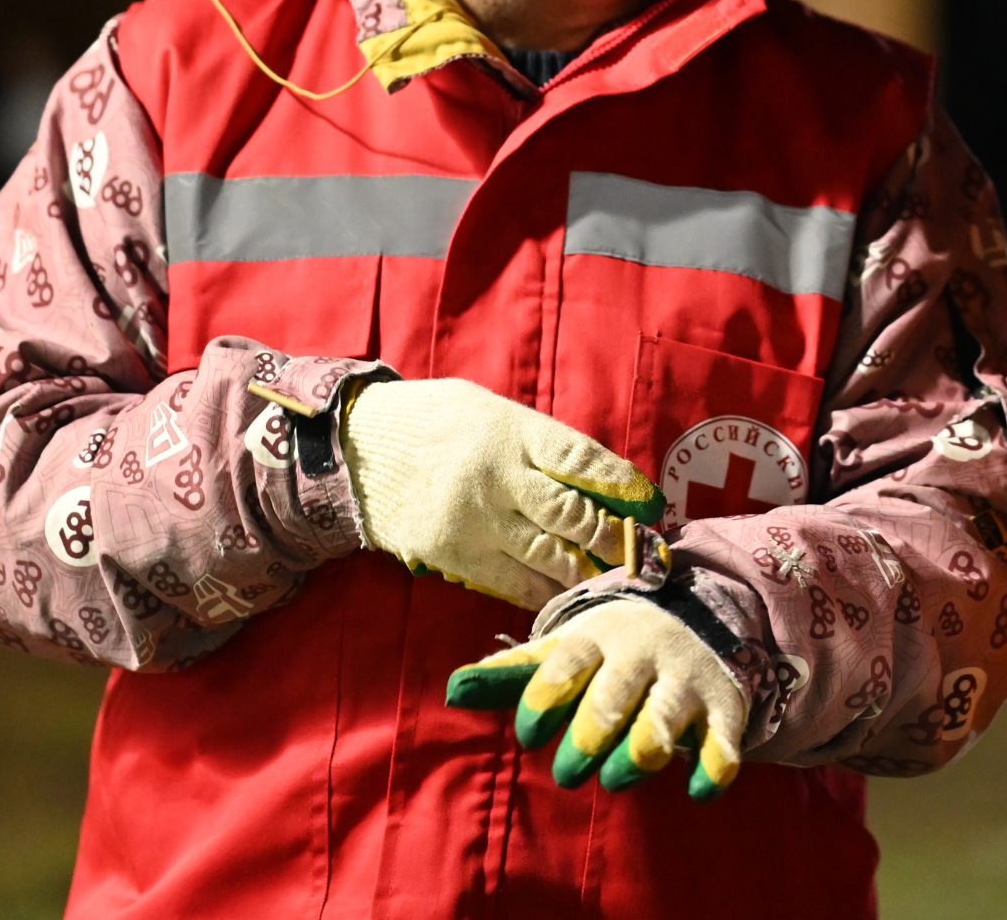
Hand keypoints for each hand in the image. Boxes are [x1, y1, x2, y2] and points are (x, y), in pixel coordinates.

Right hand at [337, 377, 660, 608]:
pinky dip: (547, 591)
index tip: (650, 503)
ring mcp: (475, 521)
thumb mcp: (489, 410)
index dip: (622, 484)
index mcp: (510, 431)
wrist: (356, 450)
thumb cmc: (434, 421)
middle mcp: (497, 477)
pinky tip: (569, 596)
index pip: (581, 459)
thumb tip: (600, 478)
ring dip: (590, 572)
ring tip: (620, 582)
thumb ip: (538, 443)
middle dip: (616, 538)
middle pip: (573, 515)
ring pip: (549, 556)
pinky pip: (513, 582)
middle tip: (645, 553)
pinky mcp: (454, 555)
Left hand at [445, 598, 747, 800]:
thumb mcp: (563, 651)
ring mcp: (685, 679)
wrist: (692, 617)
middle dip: (588, 738)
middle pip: (614, 694)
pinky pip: (724, 739)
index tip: (529, 736)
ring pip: (665, 716)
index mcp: (596, 639)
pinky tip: (697, 789)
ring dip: (640, 753)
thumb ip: (511, 675)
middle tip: (568, 775)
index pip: (567, 662)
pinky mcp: (724, 706)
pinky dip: (715, 767)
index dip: (544, 699)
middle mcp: (642, 654)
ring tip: (617, 777)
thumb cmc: (607, 652)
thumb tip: (452, 691)